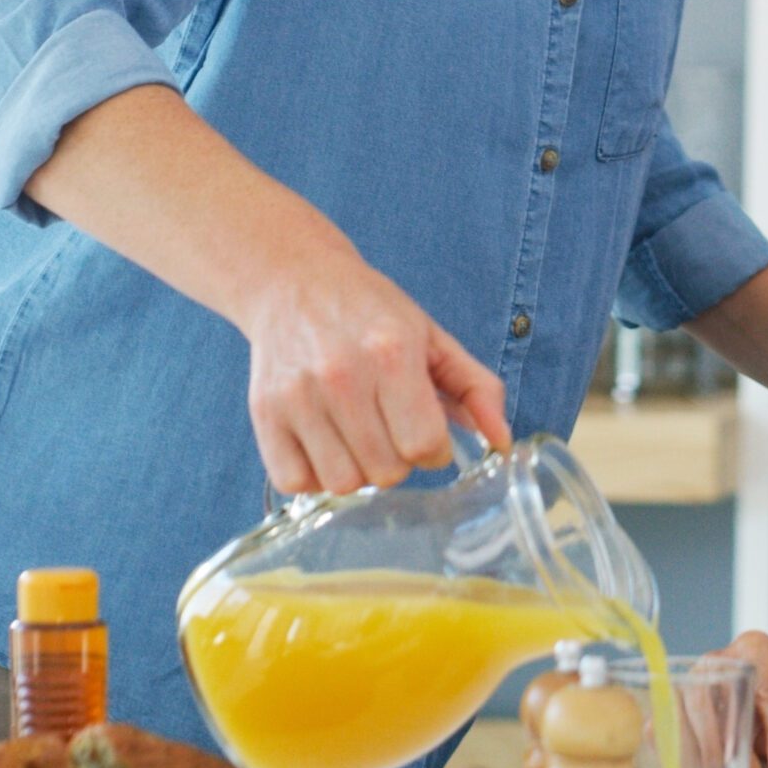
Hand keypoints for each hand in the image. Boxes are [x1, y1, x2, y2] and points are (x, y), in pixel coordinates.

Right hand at [237, 232, 510, 494]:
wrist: (295, 282)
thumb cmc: (371, 313)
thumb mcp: (433, 338)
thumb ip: (476, 388)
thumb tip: (502, 442)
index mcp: (392, 353)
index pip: (425, 446)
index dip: (434, 448)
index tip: (424, 430)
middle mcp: (341, 376)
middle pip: (386, 471)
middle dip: (398, 460)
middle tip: (389, 428)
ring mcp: (297, 397)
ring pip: (343, 484)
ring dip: (358, 470)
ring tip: (358, 436)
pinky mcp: (264, 414)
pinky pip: (296, 482)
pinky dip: (314, 476)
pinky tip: (326, 444)